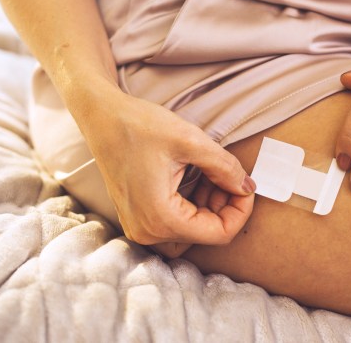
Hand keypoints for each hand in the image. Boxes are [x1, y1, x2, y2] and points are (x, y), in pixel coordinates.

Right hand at [78, 89, 255, 248]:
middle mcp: (147, 232)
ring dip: (211, 206)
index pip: (219, 234)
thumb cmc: (140, 125)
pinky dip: (194, 204)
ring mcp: (139, 226)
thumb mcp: (192, 142)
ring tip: (214, 173)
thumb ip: (226, 169)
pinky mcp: (138, 216)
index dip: (241, 211)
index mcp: (160, 219)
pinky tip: (200, 178)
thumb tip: (249, 187)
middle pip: (206, 234)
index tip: (247, 186)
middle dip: (225, 206)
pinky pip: (176, 222)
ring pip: (193, 230)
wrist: (102, 116)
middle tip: (230, 175)